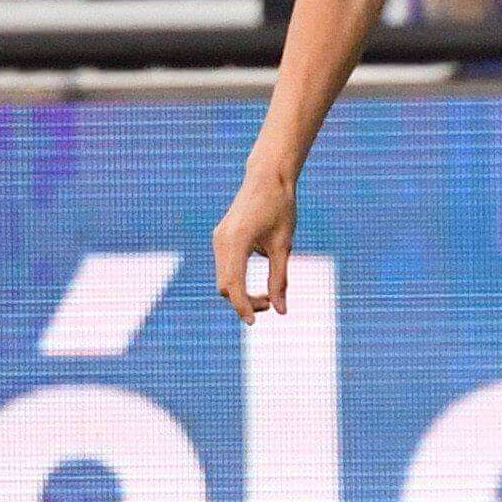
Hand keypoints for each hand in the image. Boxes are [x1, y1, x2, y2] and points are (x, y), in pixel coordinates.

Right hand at [214, 169, 298, 319]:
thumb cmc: (281, 208)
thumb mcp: (283, 246)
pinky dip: (238, 279)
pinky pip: (225, 267)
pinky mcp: (221, 237)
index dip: (243, 307)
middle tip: (270, 306)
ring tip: (267, 297)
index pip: (234, 285)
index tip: (254, 323)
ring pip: (223, 278)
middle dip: (244, 302)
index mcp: (236, 242)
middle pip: (225, 286)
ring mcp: (218, 238)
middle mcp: (221, 241)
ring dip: (241, 292)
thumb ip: (280, 279)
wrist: (268, 177)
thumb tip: (281, 310)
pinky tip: (258, 280)